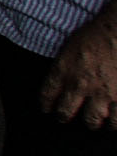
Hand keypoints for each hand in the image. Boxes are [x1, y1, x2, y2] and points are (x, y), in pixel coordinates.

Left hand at [42, 10, 116, 129]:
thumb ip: (65, 64)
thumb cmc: (99, 32)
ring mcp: (103, 94)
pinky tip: (114, 121)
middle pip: (66, 112)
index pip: (47, 95)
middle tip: (65, 117)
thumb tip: (62, 77)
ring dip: (93, 121)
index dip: (46, 104)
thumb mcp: (71, 46)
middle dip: (64, 116)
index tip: (47, 108)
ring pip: (93, 120)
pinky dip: (115, 122)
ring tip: (95, 121)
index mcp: (64, 70)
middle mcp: (80, 86)